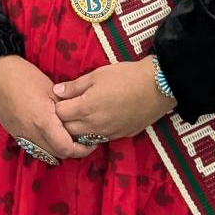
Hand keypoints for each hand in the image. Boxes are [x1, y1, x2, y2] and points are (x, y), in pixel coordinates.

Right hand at [0, 56, 90, 162]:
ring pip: (45, 153)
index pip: (67, 148)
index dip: (82, 150)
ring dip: (58, 150)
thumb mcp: (51, 89)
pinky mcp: (14, 133)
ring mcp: (21, 135)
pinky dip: (45, 146)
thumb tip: (79, 118)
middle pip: (57, 154)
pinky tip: (50, 134)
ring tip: (67, 138)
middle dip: (73, 151)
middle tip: (83, 140)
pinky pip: (34, 147)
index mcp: (43, 122)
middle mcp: (31, 133)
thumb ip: (65, 107)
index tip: (91, 142)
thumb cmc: (23, 76)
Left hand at [54, 58, 176, 142]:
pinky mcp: (119, 136)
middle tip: (69, 106)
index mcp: (85, 108)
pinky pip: (98, 140)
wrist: (157, 87)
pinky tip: (97, 121)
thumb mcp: (97, 75)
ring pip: (82, 138)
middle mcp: (94, 125)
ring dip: (77, 129)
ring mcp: (107, 133)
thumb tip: (57, 91)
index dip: (57, 105)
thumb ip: (75, 86)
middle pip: (68, 130)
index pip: (59, 114)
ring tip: (81, 115)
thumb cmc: (126, 76)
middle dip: (64, 120)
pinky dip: (92, 133)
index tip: (62, 98)